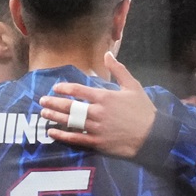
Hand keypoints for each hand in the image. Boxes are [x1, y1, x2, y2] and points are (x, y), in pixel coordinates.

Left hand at [39, 52, 155, 157]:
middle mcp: (97, 112)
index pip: (78, 90)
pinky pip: (76, 138)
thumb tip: (107, 54)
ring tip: (44, 114)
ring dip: (55, 117)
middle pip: (70, 106)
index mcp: (104, 97)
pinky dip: (62, 136)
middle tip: (42, 101)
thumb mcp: (133, 86)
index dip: (64, 88)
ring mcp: (96, 128)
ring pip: (70, 122)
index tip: (56, 88)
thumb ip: (118, 70)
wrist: (152, 135)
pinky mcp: (97, 142)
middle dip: (54, 103)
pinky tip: (53, 132)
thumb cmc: (143, 110)